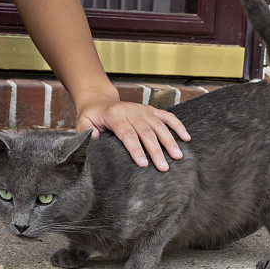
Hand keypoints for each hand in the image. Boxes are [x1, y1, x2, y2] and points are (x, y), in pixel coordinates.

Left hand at [76, 100, 190, 171]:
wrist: (100, 101)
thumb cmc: (92, 117)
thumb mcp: (83, 123)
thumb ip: (85, 131)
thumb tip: (94, 139)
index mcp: (114, 115)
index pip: (127, 134)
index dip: (136, 149)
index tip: (144, 164)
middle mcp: (131, 110)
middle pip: (146, 132)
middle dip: (156, 150)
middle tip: (164, 167)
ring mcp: (143, 109)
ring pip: (159, 125)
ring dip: (170, 141)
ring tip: (178, 156)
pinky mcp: (151, 110)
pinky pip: (168, 117)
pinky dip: (178, 126)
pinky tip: (186, 138)